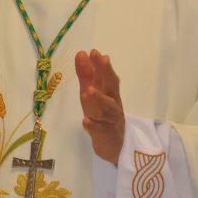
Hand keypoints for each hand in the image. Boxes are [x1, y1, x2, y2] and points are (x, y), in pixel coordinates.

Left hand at [75, 49, 124, 164]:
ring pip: (107, 109)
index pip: (108, 77)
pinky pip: (99, 130)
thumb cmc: (103, 115)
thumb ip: (88, 76)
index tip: (94, 52)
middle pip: (111, 88)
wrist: (115, 145)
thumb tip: (83, 53)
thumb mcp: (94, 94)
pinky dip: (93, 125)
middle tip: (100, 59)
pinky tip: (86, 120)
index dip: (103, 65)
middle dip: (105, 74)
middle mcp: (113, 104)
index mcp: (110, 94)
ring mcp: (110, 120)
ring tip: (88, 91)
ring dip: (99, 99)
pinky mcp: (105, 135)